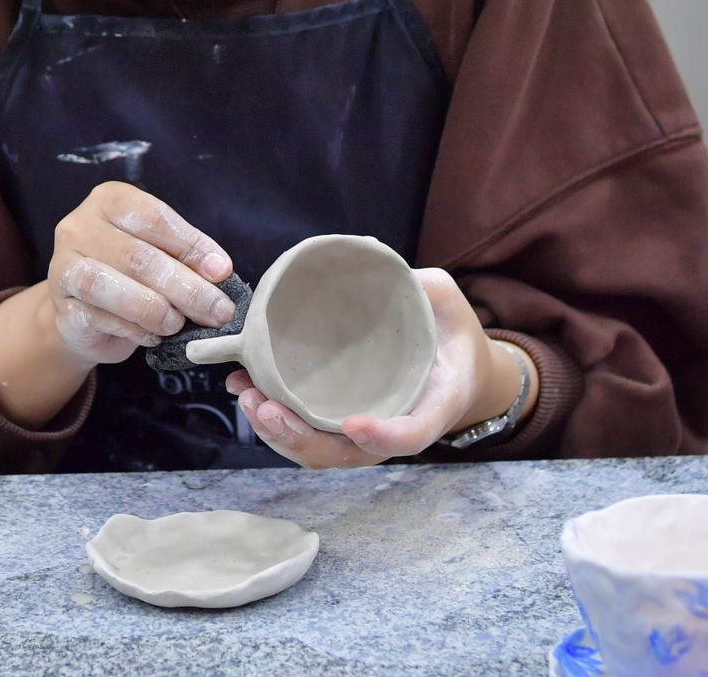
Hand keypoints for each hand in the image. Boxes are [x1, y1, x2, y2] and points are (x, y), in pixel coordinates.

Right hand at [42, 182, 236, 366]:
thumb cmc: (128, 274)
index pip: (154, 218)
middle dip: (186, 287)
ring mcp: (63, 266)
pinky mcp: (61, 307)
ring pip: (111, 286)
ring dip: (156, 310)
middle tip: (217, 310)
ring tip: (180, 324)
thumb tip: (219, 271)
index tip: (223, 272)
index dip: (191, 246)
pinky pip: (100, 318)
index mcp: (110, 200)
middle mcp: (79, 227)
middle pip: (138, 256)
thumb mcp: (159, 253)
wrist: (82, 315)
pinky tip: (155, 336)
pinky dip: (135, 330)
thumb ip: (184, 256)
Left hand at [226, 268, 510, 468]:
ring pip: (322, 452)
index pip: (413, 433)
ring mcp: (370, 431)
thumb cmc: (452, 331)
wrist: (461, 366)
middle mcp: (399, 427)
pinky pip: (311, 436)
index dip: (384, 435)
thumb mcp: (445, 299)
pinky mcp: (345, 423)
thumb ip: (418, 285)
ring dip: (280, 434)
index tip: (354, 423)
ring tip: (246, 398)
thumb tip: (369, 255)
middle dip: (302, 439)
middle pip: (349, 453)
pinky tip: (247, 394)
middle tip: (265, 407)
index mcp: (437, 402)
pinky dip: (277, 424)